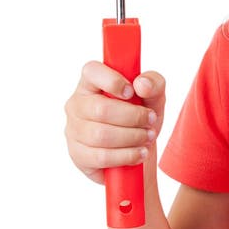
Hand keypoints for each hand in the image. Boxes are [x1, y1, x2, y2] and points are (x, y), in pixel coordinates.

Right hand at [64, 61, 165, 183]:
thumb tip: (142, 84)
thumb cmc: (140, 117)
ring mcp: (73, 130)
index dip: (113, 81)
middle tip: (151, 121)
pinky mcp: (78, 155)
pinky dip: (127, 155)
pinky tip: (139, 153)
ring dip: (133, 137)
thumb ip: (154, 83)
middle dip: (134, 117)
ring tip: (148, 137)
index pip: (91, 71)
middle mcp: (77, 104)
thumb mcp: (154, 98)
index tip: (132, 92)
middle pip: (101, 109)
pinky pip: (101, 157)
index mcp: (91, 83)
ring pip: (101, 135)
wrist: (137, 151)